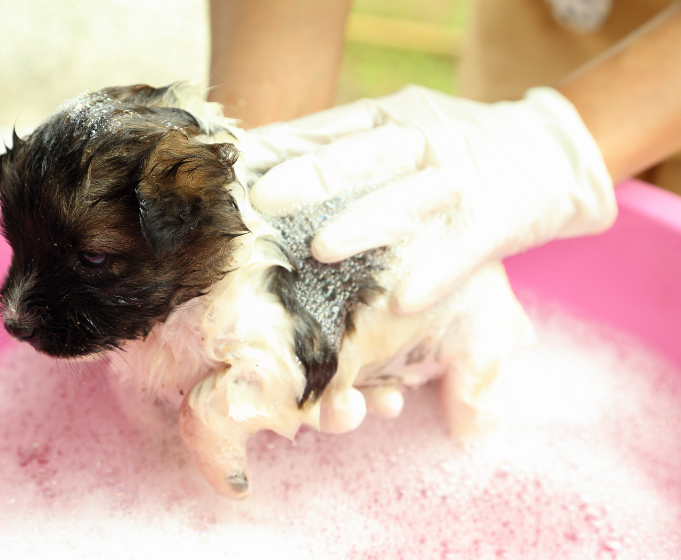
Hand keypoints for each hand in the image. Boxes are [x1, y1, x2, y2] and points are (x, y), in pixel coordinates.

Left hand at [242, 85, 616, 313]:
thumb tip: (267, 172)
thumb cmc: (455, 148)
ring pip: (404, 199)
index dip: (277, 151)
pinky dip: (434, 272)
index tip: (235, 172)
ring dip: (362, 225)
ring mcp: (458, 176)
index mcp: (387, 116)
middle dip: (306, 180)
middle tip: (259, 203)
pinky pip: (461, 247)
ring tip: (321, 249)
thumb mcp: (399, 129)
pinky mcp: (498, 215)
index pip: (322, 130)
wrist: (551, 149)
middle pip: (355, 157)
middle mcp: (419, 137)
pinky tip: (403, 300)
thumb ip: (345, 147)